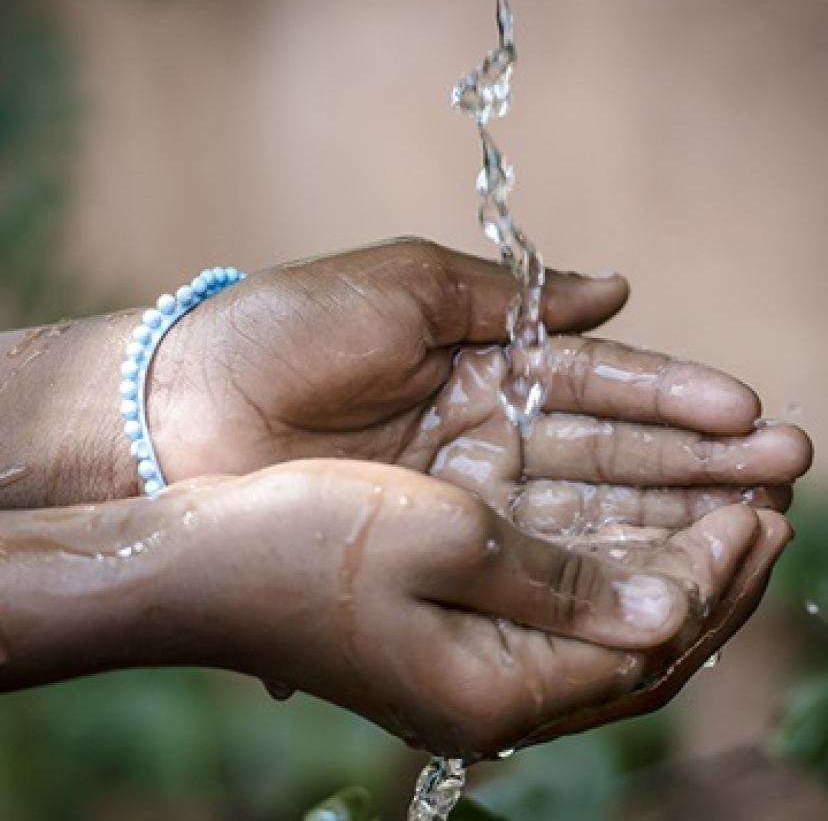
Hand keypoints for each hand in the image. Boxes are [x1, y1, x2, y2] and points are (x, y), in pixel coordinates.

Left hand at [149, 237, 807, 516]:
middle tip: (783, 472)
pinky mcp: (437, 546)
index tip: (747, 413)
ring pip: (584, 509)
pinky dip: (596, 561)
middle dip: (696, 461)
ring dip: (668, 515)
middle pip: (609, 452)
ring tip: (754, 522)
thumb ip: (513, 296)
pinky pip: (531, 555)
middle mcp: (486, 432)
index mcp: (482, 362)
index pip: (598, 383)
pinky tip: (664, 570)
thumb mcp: (405, 286)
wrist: (182, 408)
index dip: (675, 398)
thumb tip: (622, 288)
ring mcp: (465, 495)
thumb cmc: (285, 330)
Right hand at [152, 461, 793, 760]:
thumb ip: (559, 583)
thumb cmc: (306, 542)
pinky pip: (554, 606)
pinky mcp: (446, 629)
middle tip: (764, 504)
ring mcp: (466, 663)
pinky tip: (628, 524)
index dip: (711, 573)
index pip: (646, 643)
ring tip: (720, 506)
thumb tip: (665, 610)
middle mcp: (489, 691)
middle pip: (636, 645)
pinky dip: (604, 566)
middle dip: (708, 571)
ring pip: (601, 623)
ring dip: (663, 562)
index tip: (758, 508)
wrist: (201, 560)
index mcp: (494, 688)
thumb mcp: (441, 540)